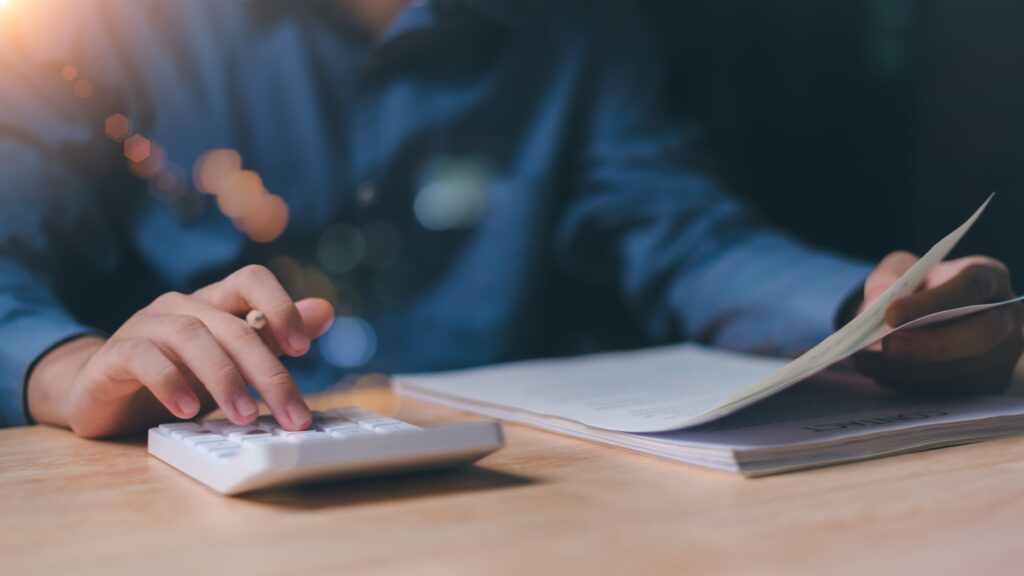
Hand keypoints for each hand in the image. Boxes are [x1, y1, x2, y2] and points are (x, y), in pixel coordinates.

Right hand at [27, 265, 334, 437]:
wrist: (100, 395)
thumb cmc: (176, 375)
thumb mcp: (231, 360)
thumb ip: (274, 337)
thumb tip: (325, 310)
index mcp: (213, 303)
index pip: (251, 279)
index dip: (280, 306)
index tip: (303, 348)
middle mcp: (181, 307)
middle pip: (232, 326)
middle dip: (268, 372)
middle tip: (293, 413)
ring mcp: (145, 327)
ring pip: (191, 336)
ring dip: (224, 378)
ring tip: (245, 416)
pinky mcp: (114, 356)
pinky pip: (144, 359)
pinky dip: (170, 383)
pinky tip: (189, 410)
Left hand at [854, 251, 1023, 394]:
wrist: (922, 315)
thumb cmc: (915, 288)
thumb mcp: (899, 270)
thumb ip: (887, 278)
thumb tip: (878, 299)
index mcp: (990, 276)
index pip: (972, 286)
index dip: (933, 302)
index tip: (891, 314)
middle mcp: (1007, 315)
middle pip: (980, 334)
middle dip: (930, 345)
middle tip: (887, 347)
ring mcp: (1004, 353)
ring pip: (964, 369)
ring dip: (911, 370)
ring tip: (868, 362)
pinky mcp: (991, 382)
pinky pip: (954, 391)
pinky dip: (912, 385)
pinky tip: (881, 374)